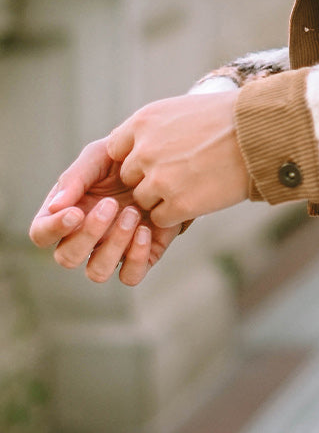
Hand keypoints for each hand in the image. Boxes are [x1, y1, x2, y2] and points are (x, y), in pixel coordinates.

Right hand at [29, 139, 180, 284]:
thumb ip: (74, 178)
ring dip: (113, 246)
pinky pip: (130, 276)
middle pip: (67, 258)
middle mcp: (84, 237)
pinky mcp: (139, 256)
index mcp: (65, 213)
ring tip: (132, 213)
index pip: (41, 234)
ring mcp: (111, 249)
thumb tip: (54, 207)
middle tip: (111, 204)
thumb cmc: (122, 159)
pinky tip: (145, 230)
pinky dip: (136, 258)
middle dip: (88, 233)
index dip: (53, 229)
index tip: (76, 211)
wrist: (163, 161)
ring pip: (97, 272)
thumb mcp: (97, 156)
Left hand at [109, 92, 250, 227]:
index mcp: (143, 122)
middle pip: (129, 178)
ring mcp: (159, 179)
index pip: (116, 150)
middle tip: (180, 171)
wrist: (260, 133)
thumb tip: (135, 148)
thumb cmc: (227, 118)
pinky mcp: (178, 204)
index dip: (135, 157)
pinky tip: (200, 195)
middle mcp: (144, 150)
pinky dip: (177, 212)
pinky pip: (161, 218)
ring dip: (163, 197)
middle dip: (148, 178)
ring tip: (195, 181)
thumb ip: (151, 128)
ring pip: (143, 200)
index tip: (156, 158)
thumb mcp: (180, 109)